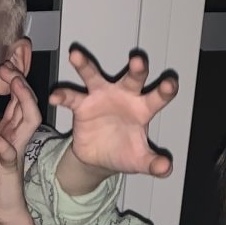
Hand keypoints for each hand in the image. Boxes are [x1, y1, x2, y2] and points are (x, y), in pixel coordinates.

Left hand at [0, 69, 41, 224]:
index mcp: (9, 130)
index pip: (16, 99)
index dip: (12, 80)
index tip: (1, 65)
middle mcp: (17, 136)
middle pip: (27, 101)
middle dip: (20, 81)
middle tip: (8, 65)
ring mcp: (16, 150)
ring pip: (30, 119)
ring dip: (24, 100)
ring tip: (14, 84)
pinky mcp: (11, 168)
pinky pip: (11, 153)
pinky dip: (5, 144)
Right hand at [50, 48, 175, 181]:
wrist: (99, 159)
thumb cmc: (124, 152)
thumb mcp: (139, 160)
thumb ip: (154, 164)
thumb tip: (166, 168)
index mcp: (143, 109)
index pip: (158, 97)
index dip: (165, 90)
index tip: (170, 84)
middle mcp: (124, 96)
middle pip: (133, 78)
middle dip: (137, 69)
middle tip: (138, 60)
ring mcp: (101, 97)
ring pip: (94, 77)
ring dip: (85, 66)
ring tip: (75, 55)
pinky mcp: (82, 105)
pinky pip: (71, 98)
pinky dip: (62, 96)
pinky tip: (55, 97)